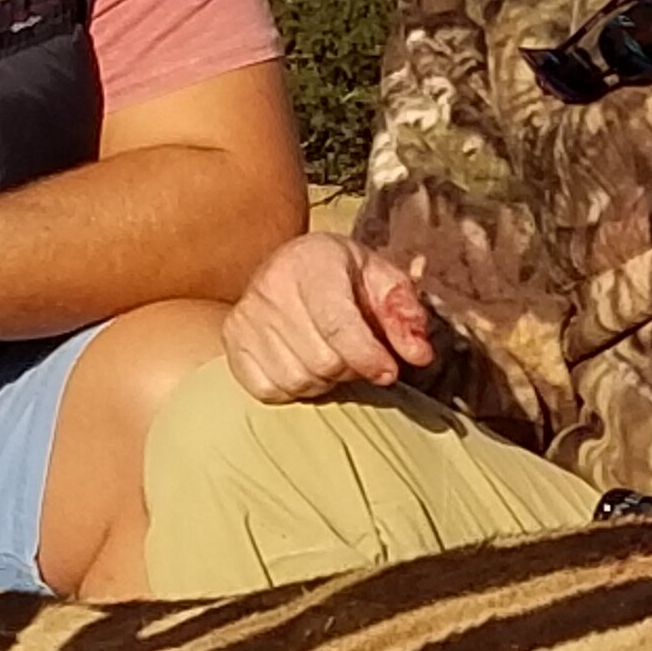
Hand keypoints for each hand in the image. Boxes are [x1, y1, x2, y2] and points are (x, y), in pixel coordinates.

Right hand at [223, 234, 435, 403]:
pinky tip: (304, 364)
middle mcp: (271, 285)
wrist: (292, 267)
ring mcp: (245, 316)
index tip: (389, 372)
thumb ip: (405, 314)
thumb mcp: (383, 281)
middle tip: (359, 356)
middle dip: (351, 368)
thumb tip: (419, 354)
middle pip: (321, 360)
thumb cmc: (345, 277)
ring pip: (297, 380)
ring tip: (332, 356)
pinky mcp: (232, 342)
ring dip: (325, 381)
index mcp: (312, 261)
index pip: (337, 324)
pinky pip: (268, 390)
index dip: (368, 357)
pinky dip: (293, 388)